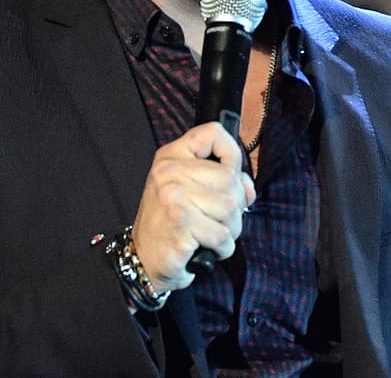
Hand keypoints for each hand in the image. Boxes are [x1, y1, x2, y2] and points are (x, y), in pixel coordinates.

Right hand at [129, 123, 255, 292]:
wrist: (143, 258)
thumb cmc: (170, 224)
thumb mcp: (190, 190)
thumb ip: (222, 180)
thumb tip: (246, 185)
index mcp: (172, 156)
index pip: (212, 133)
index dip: (231, 153)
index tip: (231, 172)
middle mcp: (170, 172)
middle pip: (230, 177)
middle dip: (235, 205)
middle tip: (218, 218)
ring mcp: (174, 197)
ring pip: (231, 207)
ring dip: (231, 228)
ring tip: (212, 233)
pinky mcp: (181, 223)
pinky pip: (223, 234)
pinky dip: (223, 247)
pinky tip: (208, 248)